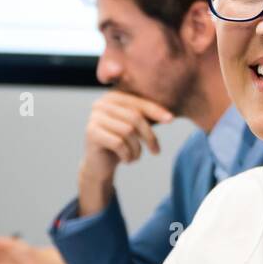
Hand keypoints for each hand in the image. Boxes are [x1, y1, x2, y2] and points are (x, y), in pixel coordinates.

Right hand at [77, 92, 172, 215]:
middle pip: (134, 117)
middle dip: (149, 136)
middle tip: (156, 151)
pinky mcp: (91, 134)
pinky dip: (128, 155)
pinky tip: (127, 161)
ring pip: (128, 131)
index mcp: (111, 97)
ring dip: (137, 149)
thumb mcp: (133, 127)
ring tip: (136, 157)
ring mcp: (94, 118)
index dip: (155, 111)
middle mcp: (100, 104)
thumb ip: (145, 117)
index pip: (138, 102)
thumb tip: (170, 117)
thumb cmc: (120, 144)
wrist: (98, 166)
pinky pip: (118, 143)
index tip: (171, 119)